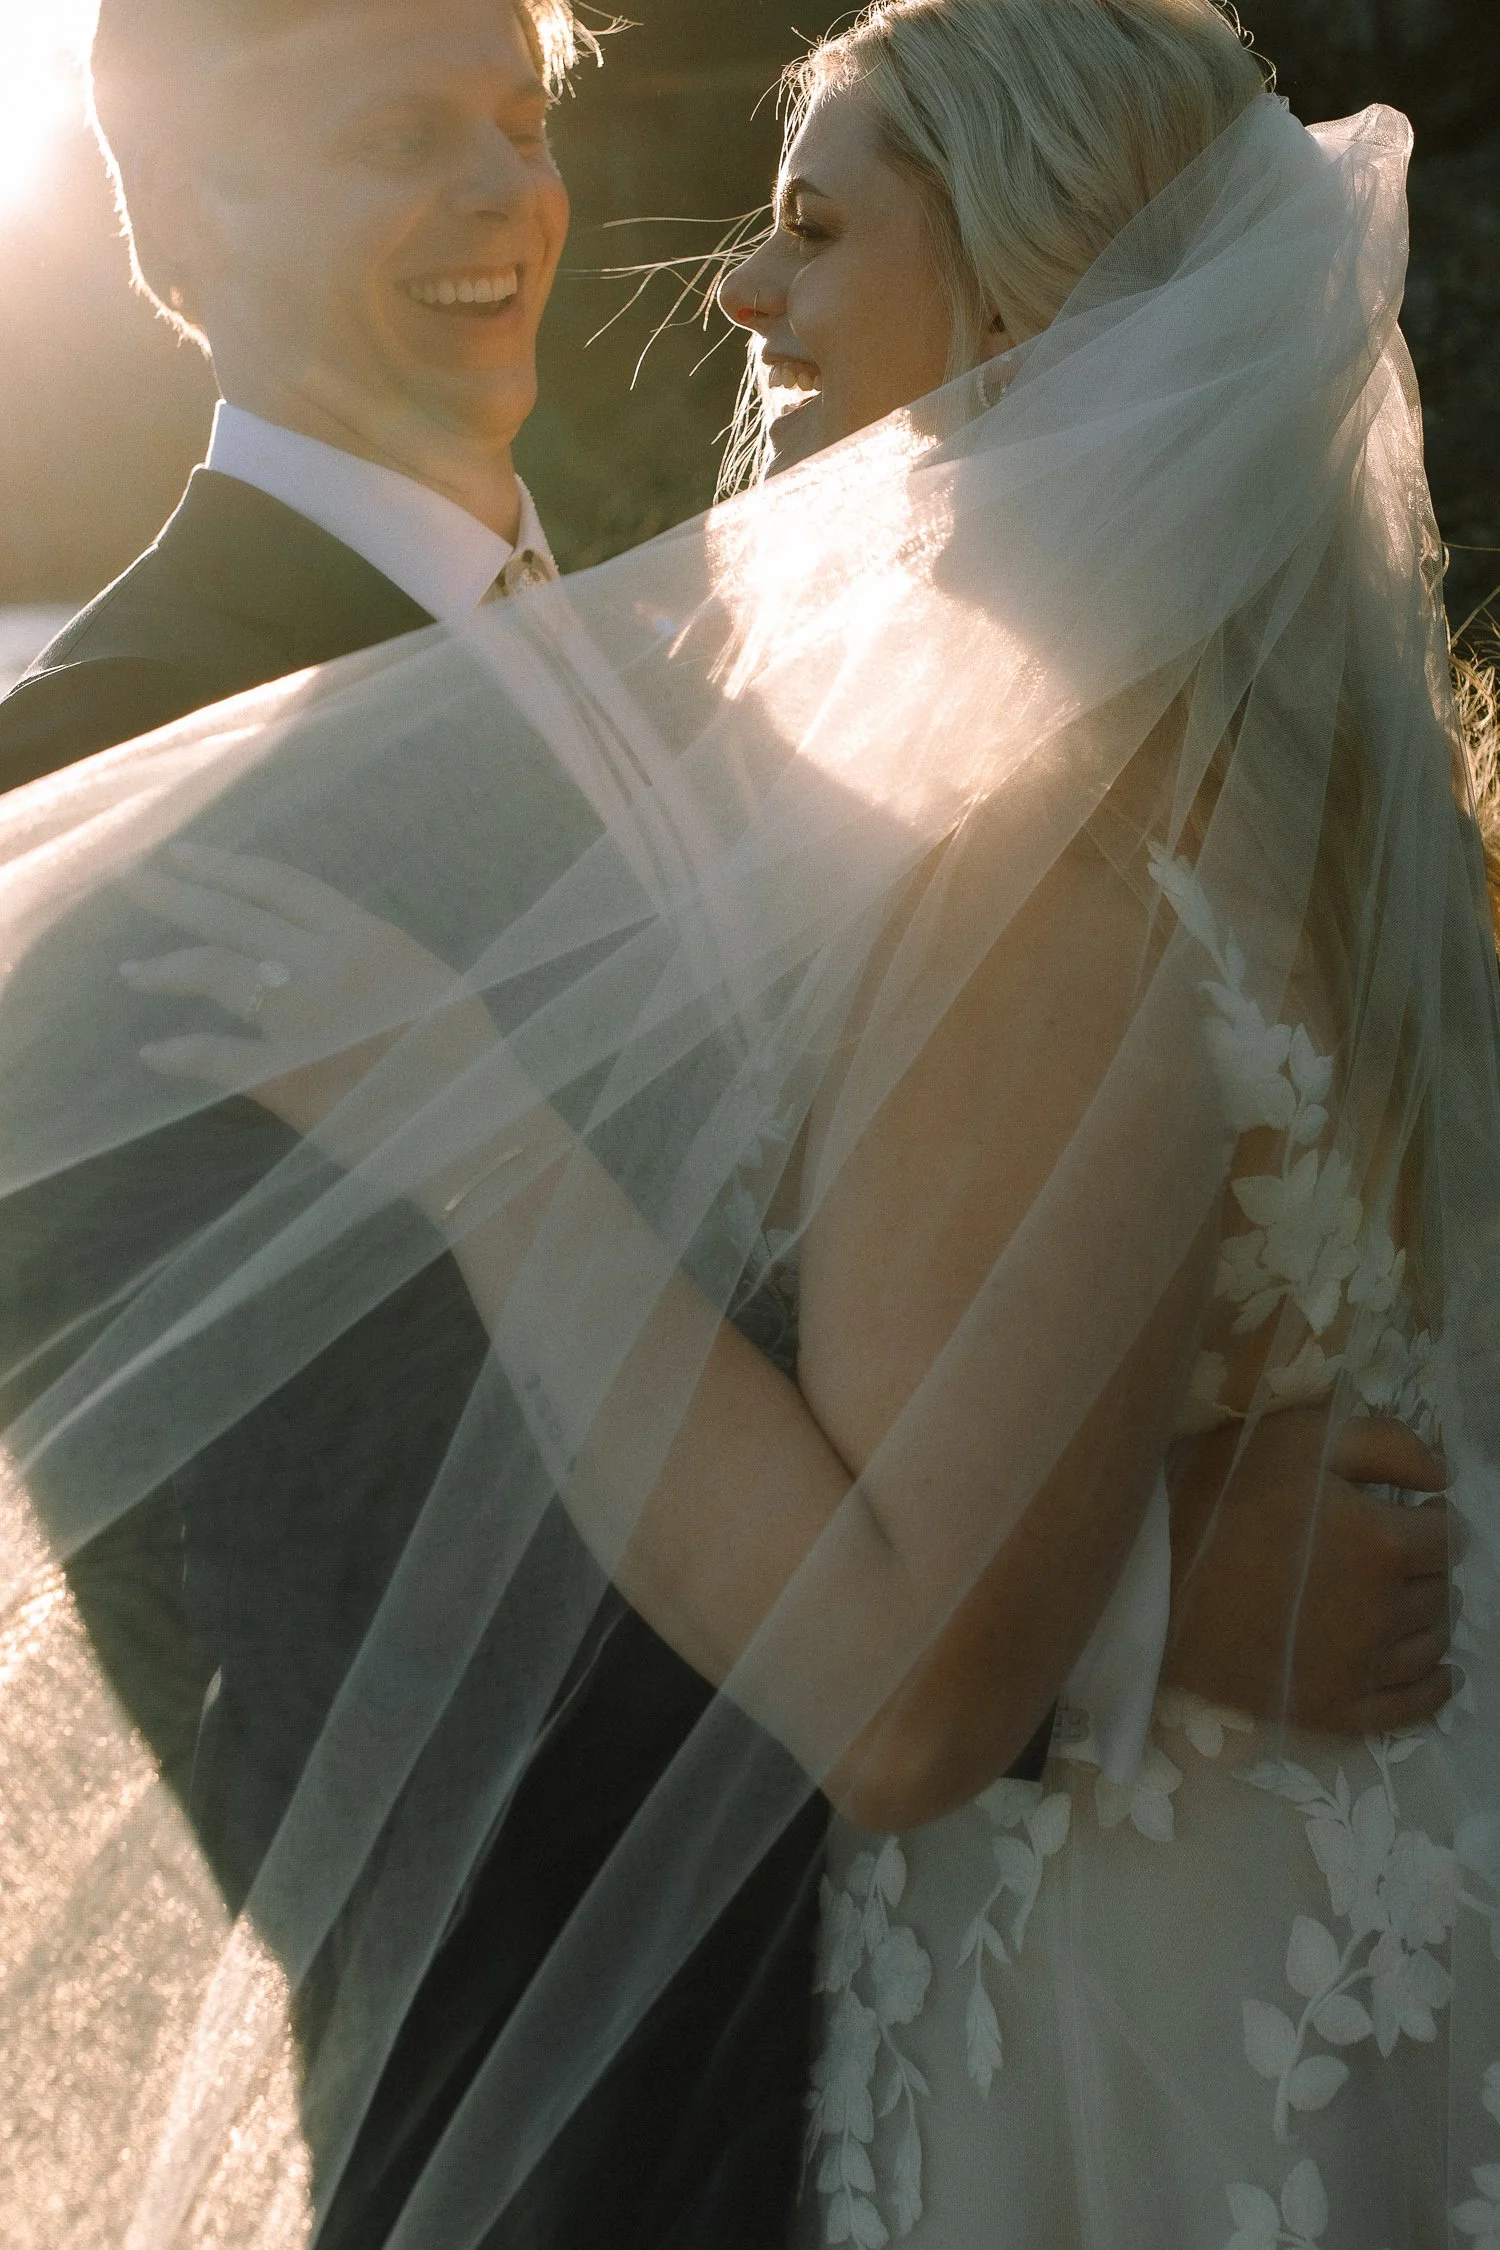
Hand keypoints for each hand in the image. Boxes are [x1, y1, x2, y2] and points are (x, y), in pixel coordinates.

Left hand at [120, 841, 499, 1164]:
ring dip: (164, 970)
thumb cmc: (466, 1060)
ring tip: (134, 971)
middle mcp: (328, 966)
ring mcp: (302, 1022)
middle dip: (173, 895)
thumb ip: (372, 957)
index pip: (279, 885)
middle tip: (130, 881)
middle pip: (231, 917)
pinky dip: (177, 1053)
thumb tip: (326, 945)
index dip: (224, 867)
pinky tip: (154, 1052)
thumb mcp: (429, 982)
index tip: (183, 855)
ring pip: (213, 972)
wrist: (478, 1130)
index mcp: (368, 938)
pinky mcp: (284, 1078)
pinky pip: (212, 1056)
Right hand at [1164, 1409, 1453, 1735]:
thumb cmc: (1220, 1493)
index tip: (1409, 1512)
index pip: (1451, 1536)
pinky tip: (1437, 1672)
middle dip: (1425, 1567)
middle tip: (1387, 1552)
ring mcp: (1358, 1668)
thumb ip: (1388, 1444)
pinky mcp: (1330, 1708)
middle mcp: (1384, 1613)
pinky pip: (1408, 1708)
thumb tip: (1444, 1478)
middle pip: (1442, 1591)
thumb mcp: (1300, 1437)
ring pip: (1431, 1644)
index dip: (1433, 1519)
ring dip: (1425, 1618)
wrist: (1146, 1572)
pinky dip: (1432, 1688)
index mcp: (1383, 1543)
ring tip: (1394, 1598)